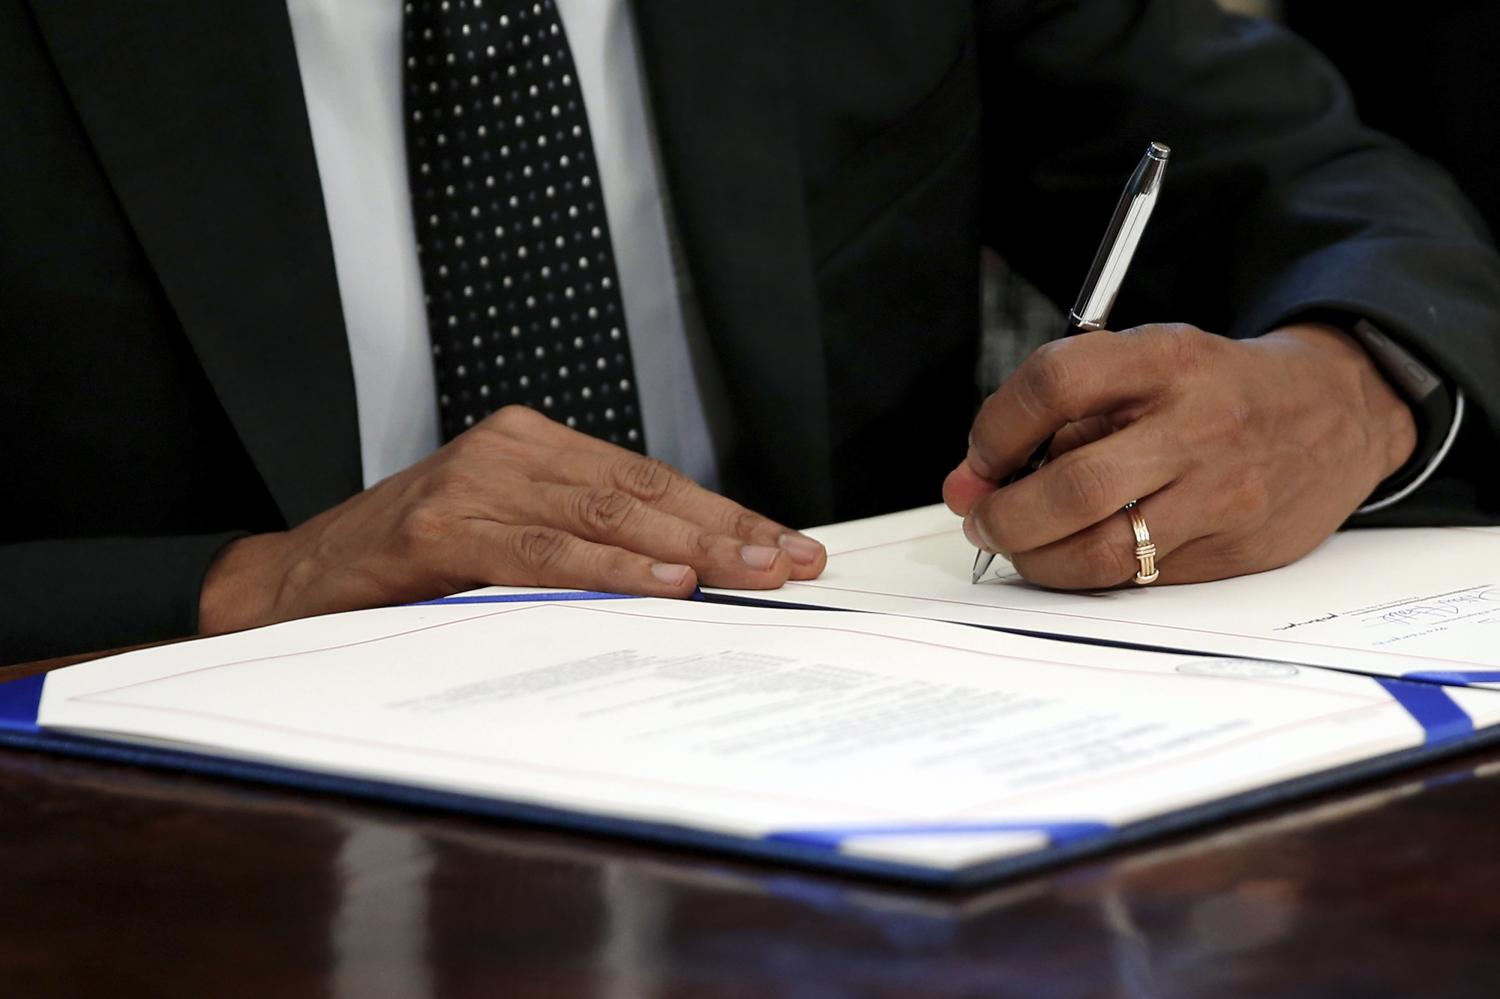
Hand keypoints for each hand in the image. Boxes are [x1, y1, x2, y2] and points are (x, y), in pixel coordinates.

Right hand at [200, 406, 825, 631]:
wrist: (297, 578)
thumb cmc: (411, 564)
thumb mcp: (507, 538)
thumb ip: (582, 543)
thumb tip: (689, 580)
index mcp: (537, 447)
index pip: (652, 480)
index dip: (726, 515)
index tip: (789, 547)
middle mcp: (513, 450)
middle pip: (645, 491)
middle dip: (728, 531)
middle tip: (794, 563)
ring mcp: (476, 481)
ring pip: (605, 513)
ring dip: (689, 548)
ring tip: (754, 573)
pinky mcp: (441, 524)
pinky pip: (540, 550)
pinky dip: (606, 566)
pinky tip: (661, 580)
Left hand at [943, 323, 1416, 587]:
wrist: (1338, 410)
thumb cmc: (1215, 388)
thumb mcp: (1145, 364)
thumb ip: (1056, 412)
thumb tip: (970, 480)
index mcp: (1165, 361)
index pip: (1055, 385)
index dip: (996, 430)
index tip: (979, 459)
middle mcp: (1197, 427)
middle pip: (1073, 487)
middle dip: (1005, 515)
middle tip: (982, 520)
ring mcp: (1222, 495)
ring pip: (1102, 552)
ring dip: (1036, 559)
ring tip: (1021, 545)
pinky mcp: (1237, 550)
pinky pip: (1140, 578)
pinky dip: (1088, 573)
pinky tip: (1076, 555)